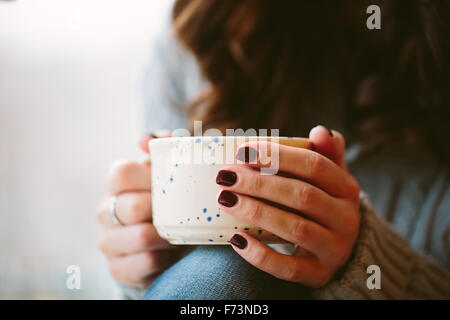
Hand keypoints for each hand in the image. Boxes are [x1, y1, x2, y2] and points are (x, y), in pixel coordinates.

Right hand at [96, 134, 180, 288]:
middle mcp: (107, 210)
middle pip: (131, 206)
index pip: (121, 173)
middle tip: (180, 211)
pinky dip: (164, 257)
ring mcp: (109, 241)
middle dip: (161, 209)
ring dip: (165, 235)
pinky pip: (144, 263)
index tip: (167, 184)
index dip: (147, 178)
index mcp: (117, 184)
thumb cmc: (169, 200)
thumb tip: (145, 140)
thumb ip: (165, 147)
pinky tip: (170, 252)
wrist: (166, 244)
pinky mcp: (118, 268)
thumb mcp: (170, 172)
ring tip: (178, 233)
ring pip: (138, 236)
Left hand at [216, 126, 360, 287]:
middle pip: (302, 196)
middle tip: (225, 176)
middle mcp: (347, 219)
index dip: (278, 156)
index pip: (314, 165)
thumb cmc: (325, 205)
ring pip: (296, 230)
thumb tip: (320, 131)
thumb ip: (326, 155)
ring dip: (257, 212)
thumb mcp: (331, 179)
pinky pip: (288, 268)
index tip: (243, 150)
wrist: (342, 251)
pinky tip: (236, 239)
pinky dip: (260, 255)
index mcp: (348, 188)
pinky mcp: (318, 275)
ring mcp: (335, 249)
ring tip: (225, 199)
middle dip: (260, 183)